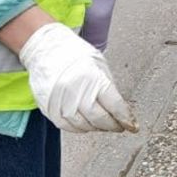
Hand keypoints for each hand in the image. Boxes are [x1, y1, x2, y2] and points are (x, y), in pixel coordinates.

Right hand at [19, 22, 137, 133]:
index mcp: (92, 78)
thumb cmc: (73, 53)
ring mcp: (61, 101)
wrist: (44, 48)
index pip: (115, 106)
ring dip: (97, 127)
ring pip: (84, 126)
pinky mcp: (49, 108)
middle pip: (100, 119)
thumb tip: (119, 109)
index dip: (126, 119)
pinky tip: (86, 123)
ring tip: (103, 122)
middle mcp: (76, 91)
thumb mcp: (99, 64)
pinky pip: (68, 127)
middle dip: (113, 125)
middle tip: (119, 125)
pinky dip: (80, 128)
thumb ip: (109, 87)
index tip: (132, 126)